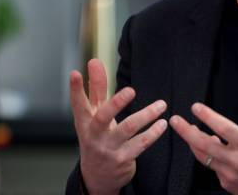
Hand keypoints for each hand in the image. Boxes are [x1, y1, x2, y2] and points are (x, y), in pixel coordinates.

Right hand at [70, 59, 167, 194]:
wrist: (98, 176)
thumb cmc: (97, 135)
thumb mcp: (93, 114)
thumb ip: (95, 87)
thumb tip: (94, 61)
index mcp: (84, 122)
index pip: (78, 104)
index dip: (75, 89)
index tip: (75, 73)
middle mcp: (94, 135)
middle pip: (102, 117)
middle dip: (116, 103)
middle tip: (131, 91)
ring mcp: (108, 148)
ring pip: (128, 129)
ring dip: (146, 115)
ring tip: (161, 105)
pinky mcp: (122, 159)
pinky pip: (140, 143)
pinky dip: (153, 132)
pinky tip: (162, 123)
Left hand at [170, 75, 237, 194]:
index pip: (223, 128)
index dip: (207, 117)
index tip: (195, 107)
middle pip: (204, 145)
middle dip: (186, 131)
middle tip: (174, 120)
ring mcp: (231, 174)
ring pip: (203, 157)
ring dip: (193, 143)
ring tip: (188, 130)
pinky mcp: (228, 183)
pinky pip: (212, 168)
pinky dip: (207, 155)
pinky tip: (209, 146)